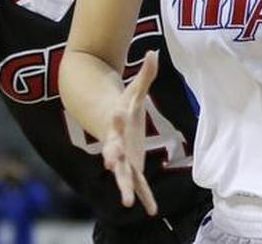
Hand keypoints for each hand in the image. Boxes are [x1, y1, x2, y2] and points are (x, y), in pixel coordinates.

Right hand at [102, 50, 158, 214]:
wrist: (107, 119)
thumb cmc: (123, 104)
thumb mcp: (135, 90)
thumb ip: (146, 73)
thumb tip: (153, 51)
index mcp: (116, 122)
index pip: (116, 119)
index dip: (117, 117)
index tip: (118, 115)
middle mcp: (116, 143)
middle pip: (113, 151)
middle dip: (113, 158)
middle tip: (112, 165)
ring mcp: (123, 157)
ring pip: (123, 174)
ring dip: (125, 187)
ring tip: (127, 202)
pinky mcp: (131, 167)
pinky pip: (138, 184)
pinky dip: (144, 196)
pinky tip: (151, 210)